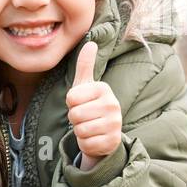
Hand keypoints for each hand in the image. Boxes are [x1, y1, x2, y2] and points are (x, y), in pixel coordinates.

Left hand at [65, 41, 120, 171]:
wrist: (103, 133)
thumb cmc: (89, 105)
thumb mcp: (85, 85)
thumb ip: (85, 65)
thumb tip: (90, 43)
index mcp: (104, 89)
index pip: (71, 98)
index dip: (71, 104)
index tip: (81, 104)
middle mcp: (113, 105)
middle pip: (75, 115)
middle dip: (74, 119)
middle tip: (84, 117)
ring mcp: (115, 124)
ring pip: (80, 130)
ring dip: (79, 131)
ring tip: (88, 126)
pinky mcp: (112, 141)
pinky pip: (86, 144)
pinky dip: (85, 143)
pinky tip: (94, 138)